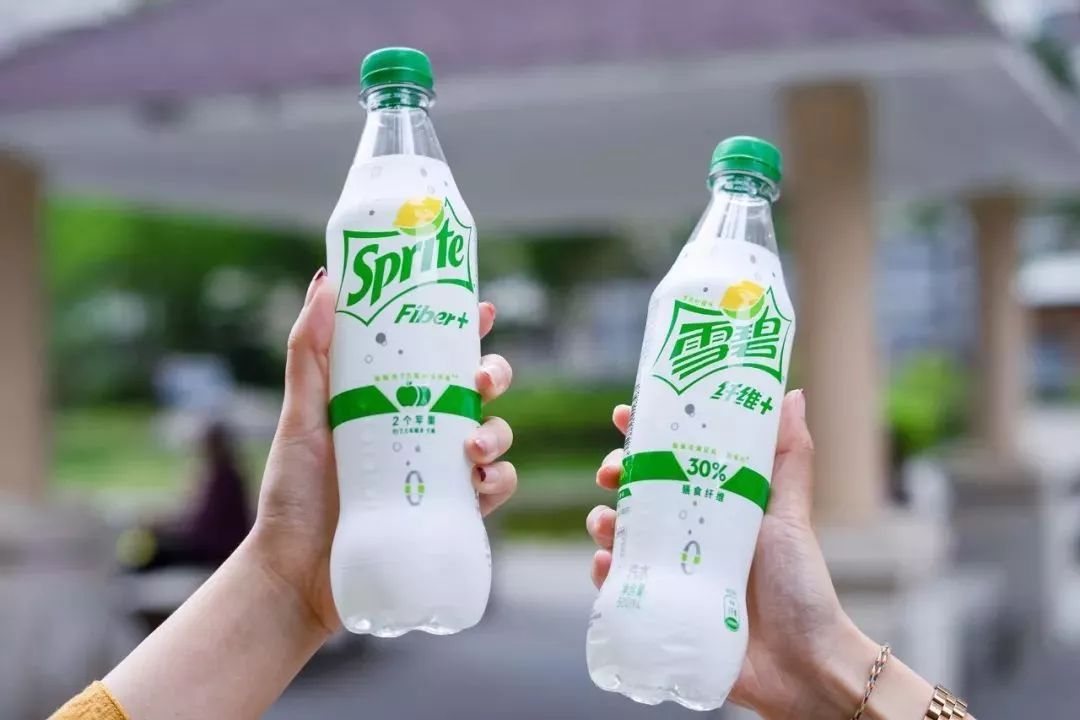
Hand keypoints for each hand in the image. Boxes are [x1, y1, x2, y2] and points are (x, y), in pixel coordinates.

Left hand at [250, 268, 515, 635]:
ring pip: (495, 434)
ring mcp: (439, 471)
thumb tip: (325, 282)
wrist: (296, 572)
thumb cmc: (292, 492)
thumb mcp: (300, 415)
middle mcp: (422, 429)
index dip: (466, 328)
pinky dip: (498, 480)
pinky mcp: (451, 512)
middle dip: (493, 375)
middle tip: (481, 380)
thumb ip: (310, 352)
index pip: (437, 353)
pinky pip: (496, 488)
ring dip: (497, 430)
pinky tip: (478, 482)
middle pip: (479, 389)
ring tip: (471, 445)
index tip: (481, 309)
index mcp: (391, 399)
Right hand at [587, 390, 872, 718]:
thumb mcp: (791, 513)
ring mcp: (672, 570)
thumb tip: (791, 394)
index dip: (645, 434)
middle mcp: (690, 533)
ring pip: (621, 535)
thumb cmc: (801, 587)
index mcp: (716, 503)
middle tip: (610, 471)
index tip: (623, 414)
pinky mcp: (660, 608)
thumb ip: (789, 457)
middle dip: (616, 474)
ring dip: (603, 522)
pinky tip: (605, 563)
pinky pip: (619, 586)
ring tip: (604, 522)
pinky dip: (604, 572)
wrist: (801, 664)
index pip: (673, 457)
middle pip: (638, 492)